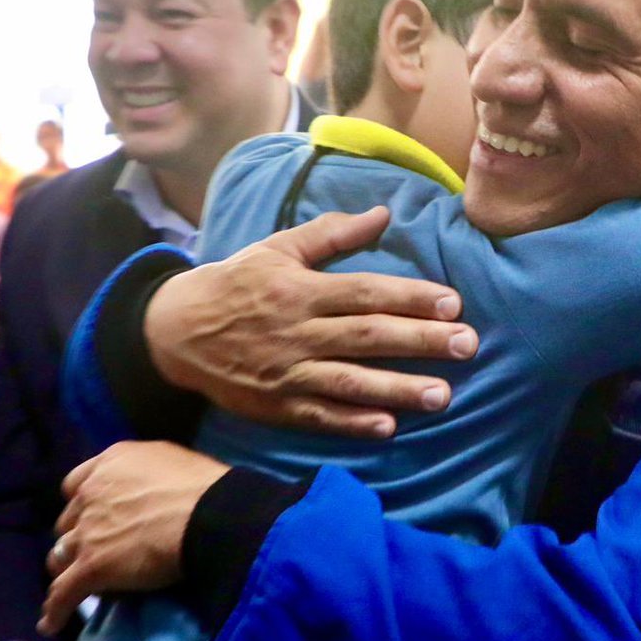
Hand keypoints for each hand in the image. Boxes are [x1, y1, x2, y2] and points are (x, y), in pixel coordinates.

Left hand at [38, 442, 228, 636]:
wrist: (210, 514)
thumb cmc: (203, 486)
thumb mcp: (168, 461)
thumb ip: (143, 474)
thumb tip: (147, 490)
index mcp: (110, 463)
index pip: (76, 485)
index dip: (84, 503)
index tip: (97, 514)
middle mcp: (90, 494)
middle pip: (68, 521)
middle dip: (78, 534)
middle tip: (98, 548)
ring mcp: (87, 532)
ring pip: (60, 556)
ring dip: (67, 567)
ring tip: (76, 583)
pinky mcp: (90, 567)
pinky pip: (63, 593)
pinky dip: (56, 609)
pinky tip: (54, 622)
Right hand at [146, 208, 479, 436]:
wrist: (173, 331)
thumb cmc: (236, 283)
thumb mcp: (278, 248)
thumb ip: (333, 233)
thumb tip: (384, 213)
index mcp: (301, 289)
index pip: (366, 293)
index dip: (411, 298)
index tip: (453, 304)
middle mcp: (298, 331)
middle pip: (367, 336)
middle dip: (420, 342)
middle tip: (467, 345)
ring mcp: (286, 372)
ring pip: (349, 382)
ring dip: (397, 389)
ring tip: (441, 395)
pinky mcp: (275, 405)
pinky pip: (317, 417)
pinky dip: (351, 423)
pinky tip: (387, 426)